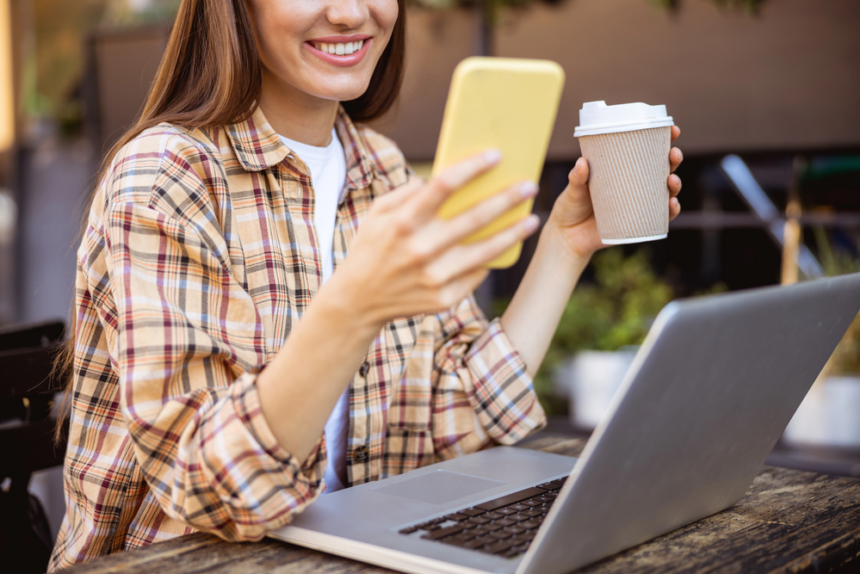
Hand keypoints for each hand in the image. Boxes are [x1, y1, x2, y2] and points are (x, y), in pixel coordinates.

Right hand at [330, 151, 539, 327]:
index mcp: (403, 222)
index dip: (472, 168)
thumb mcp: (377, 215)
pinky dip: (492, 260)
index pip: (443, 186)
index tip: (496, 156)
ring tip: (532, 219)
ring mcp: (434, 277)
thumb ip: (405, 193)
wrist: (357, 302)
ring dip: (513, 233)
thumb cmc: (370, 249)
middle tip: (529, 186)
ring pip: (484, 251)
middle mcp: (420, 249)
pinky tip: (506, 247)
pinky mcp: (443, 298)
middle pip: (474, 218)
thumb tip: (439, 180)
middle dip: (506, 199)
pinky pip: (475, 275)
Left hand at [546, 126, 683, 260]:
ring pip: (664, 192)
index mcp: (621, 171)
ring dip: (675, 185)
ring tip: (671, 181)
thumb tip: (582, 162)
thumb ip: (576, 178)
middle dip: (673, 160)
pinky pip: (659, 218)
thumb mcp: (573, 190)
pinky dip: (669, 212)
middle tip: (673, 154)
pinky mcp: (637, 224)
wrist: (566, 237)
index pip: (645, 152)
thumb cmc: (570, 207)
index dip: (662, 140)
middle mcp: (633, 186)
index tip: (672, 129)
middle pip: (661, 169)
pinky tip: (672, 205)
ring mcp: (637, 205)